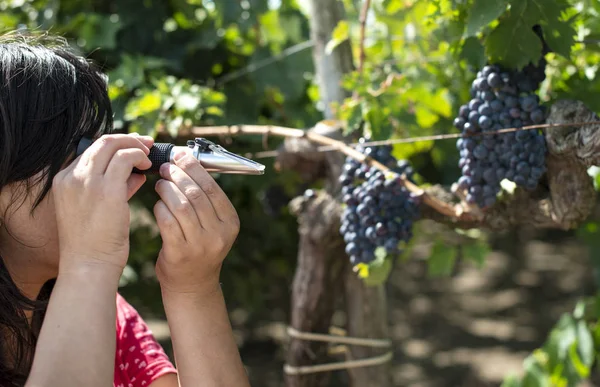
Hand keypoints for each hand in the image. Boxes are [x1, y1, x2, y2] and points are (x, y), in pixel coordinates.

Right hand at [53, 133, 153, 273]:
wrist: (88, 265)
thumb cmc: (95, 242)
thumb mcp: (99, 208)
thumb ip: (116, 186)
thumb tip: (137, 173)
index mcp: (63, 180)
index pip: (91, 151)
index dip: (115, 145)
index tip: (133, 147)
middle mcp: (71, 177)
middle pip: (101, 142)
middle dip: (128, 139)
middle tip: (147, 144)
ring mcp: (86, 182)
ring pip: (113, 145)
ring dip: (136, 146)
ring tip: (150, 156)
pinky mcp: (106, 190)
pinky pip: (126, 158)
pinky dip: (140, 156)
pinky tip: (149, 166)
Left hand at [153, 152, 239, 293]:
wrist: (192, 285)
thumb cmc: (199, 246)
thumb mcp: (213, 225)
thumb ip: (205, 200)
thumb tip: (186, 162)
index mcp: (230, 222)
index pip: (212, 188)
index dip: (195, 168)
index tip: (180, 156)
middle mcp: (219, 234)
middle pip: (196, 194)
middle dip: (178, 175)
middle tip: (165, 167)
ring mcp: (200, 245)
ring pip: (181, 206)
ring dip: (167, 189)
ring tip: (160, 183)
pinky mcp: (180, 253)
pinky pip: (167, 222)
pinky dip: (160, 208)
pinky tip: (157, 204)